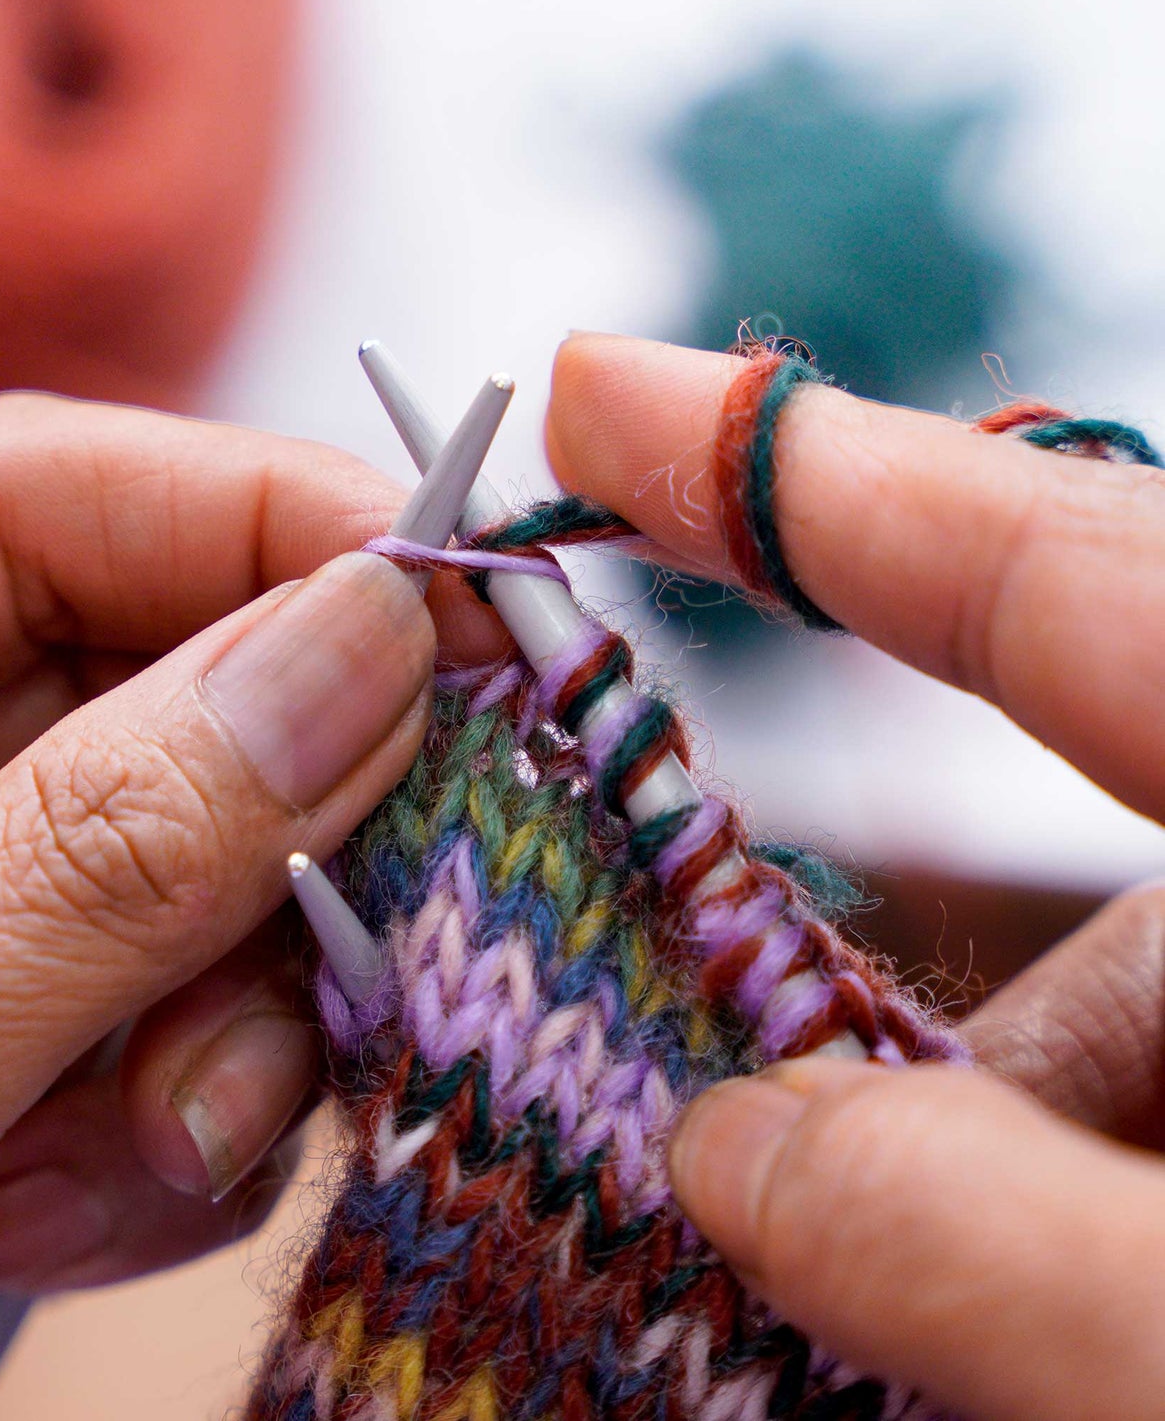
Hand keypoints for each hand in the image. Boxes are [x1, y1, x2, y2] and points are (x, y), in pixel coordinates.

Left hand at [0, 393, 475, 1418]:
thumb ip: (91, 863)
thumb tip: (360, 647)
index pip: (29, 497)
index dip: (267, 521)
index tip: (461, 607)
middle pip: (159, 684)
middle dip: (279, 832)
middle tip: (380, 927)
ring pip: (208, 864)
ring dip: (234, 1015)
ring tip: (162, 1151)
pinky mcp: (7, 1039)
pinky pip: (187, 1008)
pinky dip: (189, 1120)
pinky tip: (66, 1223)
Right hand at [546, 334, 1164, 1419]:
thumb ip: (991, 1232)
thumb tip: (737, 1150)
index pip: (1055, 559)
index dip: (795, 467)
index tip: (590, 388)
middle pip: (1056, 815)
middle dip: (854, 948)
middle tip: (698, 1110)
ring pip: (1093, 1003)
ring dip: (940, 1125)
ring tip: (818, 1264)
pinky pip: (1137, 1104)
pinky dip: (1028, 1192)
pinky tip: (953, 1313)